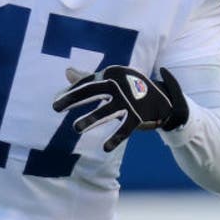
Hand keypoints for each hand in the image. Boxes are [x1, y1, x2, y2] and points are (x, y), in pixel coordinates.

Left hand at [53, 65, 188, 151]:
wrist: (163, 99)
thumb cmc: (131, 87)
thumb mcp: (112, 80)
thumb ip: (89, 78)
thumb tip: (67, 71)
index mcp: (111, 75)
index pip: (87, 83)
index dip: (71, 93)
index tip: (57, 103)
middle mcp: (119, 85)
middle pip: (92, 91)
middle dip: (73, 99)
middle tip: (56, 107)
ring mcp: (129, 102)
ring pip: (106, 112)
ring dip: (91, 120)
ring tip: (76, 128)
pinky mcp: (138, 117)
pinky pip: (124, 130)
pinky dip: (115, 139)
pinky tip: (104, 148)